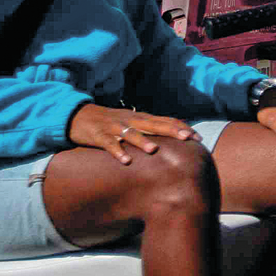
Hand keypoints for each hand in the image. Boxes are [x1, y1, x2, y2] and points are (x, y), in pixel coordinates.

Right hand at [68, 102, 194, 160]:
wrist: (78, 115)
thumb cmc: (110, 122)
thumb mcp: (132, 122)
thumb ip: (150, 129)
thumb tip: (173, 138)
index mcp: (140, 118)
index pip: (165, 120)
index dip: (181, 127)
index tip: (197, 137)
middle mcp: (130, 121)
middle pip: (153, 125)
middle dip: (171, 131)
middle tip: (187, 138)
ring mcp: (114, 128)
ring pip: (130, 134)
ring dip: (142, 141)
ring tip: (154, 150)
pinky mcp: (99, 136)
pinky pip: (109, 144)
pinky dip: (117, 151)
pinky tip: (125, 161)